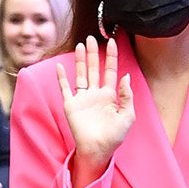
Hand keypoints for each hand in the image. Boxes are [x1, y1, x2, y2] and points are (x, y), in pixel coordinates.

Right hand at [56, 37, 134, 186]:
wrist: (98, 150)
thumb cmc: (114, 136)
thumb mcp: (128, 116)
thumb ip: (127, 96)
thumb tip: (126, 76)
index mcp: (110, 96)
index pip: (111, 71)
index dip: (111, 57)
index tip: (112, 42)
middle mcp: (96, 94)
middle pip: (94, 69)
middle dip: (94, 54)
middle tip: (93, 37)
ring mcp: (83, 99)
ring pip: (81, 75)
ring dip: (80, 60)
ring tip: (81, 45)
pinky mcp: (71, 105)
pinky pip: (65, 89)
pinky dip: (62, 78)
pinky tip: (60, 66)